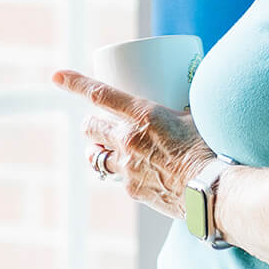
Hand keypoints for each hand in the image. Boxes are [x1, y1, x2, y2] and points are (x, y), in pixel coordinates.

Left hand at [52, 69, 214, 219]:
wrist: (213, 192)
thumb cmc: (211, 149)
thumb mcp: (194, 117)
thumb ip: (181, 107)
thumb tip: (187, 93)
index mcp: (143, 115)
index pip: (99, 94)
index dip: (74, 82)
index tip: (56, 76)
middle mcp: (128, 140)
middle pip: (91, 127)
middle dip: (91, 123)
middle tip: (100, 122)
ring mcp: (127, 167)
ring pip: (95, 156)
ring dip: (98, 150)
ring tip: (109, 149)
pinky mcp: (131, 190)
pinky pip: (117, 177)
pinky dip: (121, 172)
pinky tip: (137, 172)